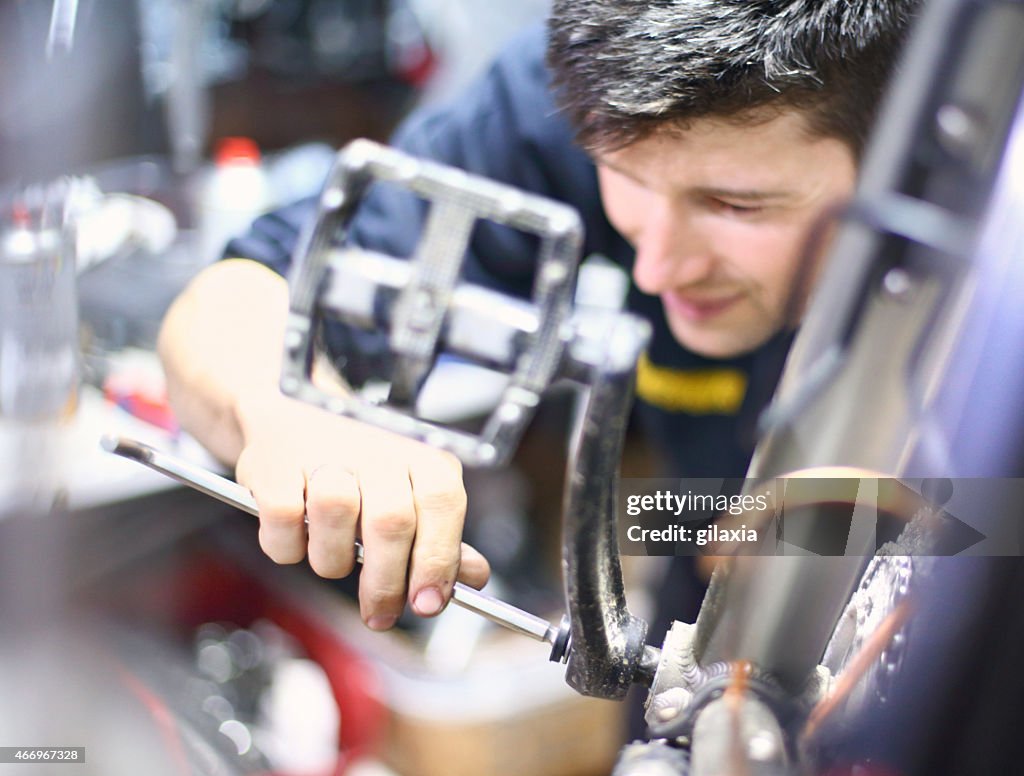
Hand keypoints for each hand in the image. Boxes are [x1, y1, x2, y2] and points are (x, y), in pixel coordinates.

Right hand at [234, 393, 489, 629]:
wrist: (293, 409)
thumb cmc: (361, 462)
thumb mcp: (411, 490)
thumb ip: (440, 536)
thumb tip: (474, 577)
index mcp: (421, 453)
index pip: (443, 504)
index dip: (438, 560)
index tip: (427, 603)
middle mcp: (378, 446)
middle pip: (391, 521)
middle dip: (385, 583)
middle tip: (379, 613)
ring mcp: (323, 451)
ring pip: (335, 519)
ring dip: (332, 560)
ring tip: (332, 556)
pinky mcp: (274, 462)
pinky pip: (283, 522)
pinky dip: (289, 546)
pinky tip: (297, 537)